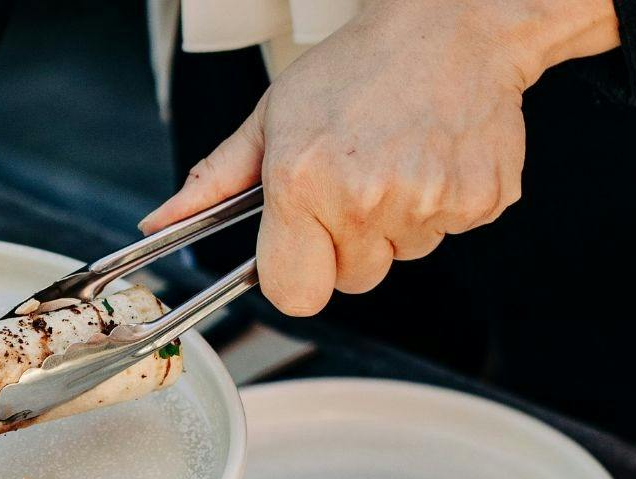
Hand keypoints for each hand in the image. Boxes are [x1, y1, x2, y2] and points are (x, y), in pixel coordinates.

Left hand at [140, 0, 616, 316]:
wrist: (454, 26)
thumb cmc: (358, 67)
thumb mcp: (272, 117)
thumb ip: (214, 182)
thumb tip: (157, 225)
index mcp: (305, 184)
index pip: (293, 294)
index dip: (295, 274)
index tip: (300, 247)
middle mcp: (366, 200)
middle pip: (351, 281)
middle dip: (346, 246)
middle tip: (352, 184)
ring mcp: (427, 204)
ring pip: (400, 259)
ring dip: (394, 225)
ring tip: (394, 161)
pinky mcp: (478, 203)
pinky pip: (446, 236)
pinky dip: (438, 207)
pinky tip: (428, 160)